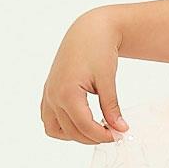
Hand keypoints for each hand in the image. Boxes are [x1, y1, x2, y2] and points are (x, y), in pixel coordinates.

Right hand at [41, 9, 129, 144]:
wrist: (88, 30)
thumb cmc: (98, 50)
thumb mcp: (107, 80)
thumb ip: (111, 107)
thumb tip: (120, 129)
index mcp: (67, 92)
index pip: (84, 126)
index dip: (103, 135)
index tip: (119, 135)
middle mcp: (53, 95)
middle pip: (71, 131)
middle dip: (93, 137)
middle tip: (113, 133)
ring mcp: (48, 94)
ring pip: (55, 129)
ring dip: (75, 135)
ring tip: (96, 129)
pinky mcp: (48, 91)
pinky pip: (49, 118)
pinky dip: (63, 126)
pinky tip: (81, 122)